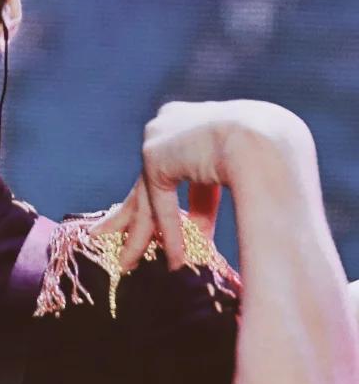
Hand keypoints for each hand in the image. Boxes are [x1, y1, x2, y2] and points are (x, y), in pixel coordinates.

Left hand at [94, 98, 305, 271]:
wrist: (268, 141)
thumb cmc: (273, 154)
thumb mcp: (240, 170)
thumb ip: (213, 186)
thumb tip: (203, 220)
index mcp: (195, 119)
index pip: (176, 165)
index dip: (175, 202)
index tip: (181, 228)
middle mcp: (172, 122)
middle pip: (149, 179)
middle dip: (133, 214)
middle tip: (111, 234)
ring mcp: (160, 136)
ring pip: (147, 196)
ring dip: (140, 235)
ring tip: (128, 263)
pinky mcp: (155, 156)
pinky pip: (158, 205)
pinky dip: (168, 233)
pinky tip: (174, 259)